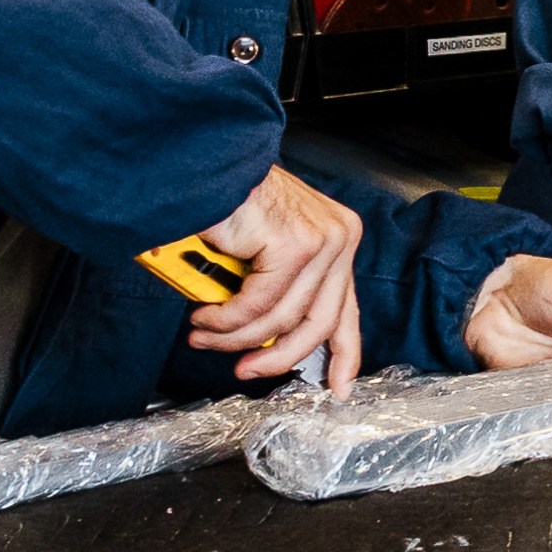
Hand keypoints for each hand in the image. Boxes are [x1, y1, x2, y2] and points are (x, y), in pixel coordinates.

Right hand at [185, 169, 363, 388]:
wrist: (207, 164)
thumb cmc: (230, 202)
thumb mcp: (267, 253)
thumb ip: (281, 292)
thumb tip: (274, 345)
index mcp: (339, 239)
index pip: (347, 309)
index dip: (344, 355)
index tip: (338, 387)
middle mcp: (339, 238)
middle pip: (318, 324)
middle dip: (276, 358)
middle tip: (243, 370)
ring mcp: (322, 241)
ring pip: (280, 319)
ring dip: (234, 337)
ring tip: (204, 334)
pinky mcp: (295, 246)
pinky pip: (257, 306)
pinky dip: (226, 319)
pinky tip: (205, 315)